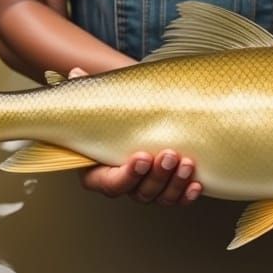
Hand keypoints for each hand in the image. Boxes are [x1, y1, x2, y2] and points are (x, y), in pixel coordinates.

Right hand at [66, 69, 201, 206]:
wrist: (139, 120)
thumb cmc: (116, 117)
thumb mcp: (102, 105)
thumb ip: (89, 94)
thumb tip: (75, 74)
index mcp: (99, 172)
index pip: (110, 183)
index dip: (127, 174)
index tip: (142, 156)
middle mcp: (123, 184)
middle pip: (138, 192)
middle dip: (156, 176)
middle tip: (169, 154)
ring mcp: (145, 189)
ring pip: (159, 197)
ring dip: (174, 183)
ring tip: (186, 163)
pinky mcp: (166, 190)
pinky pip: (176, 199)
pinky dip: (185, 194)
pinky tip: (196, 183)